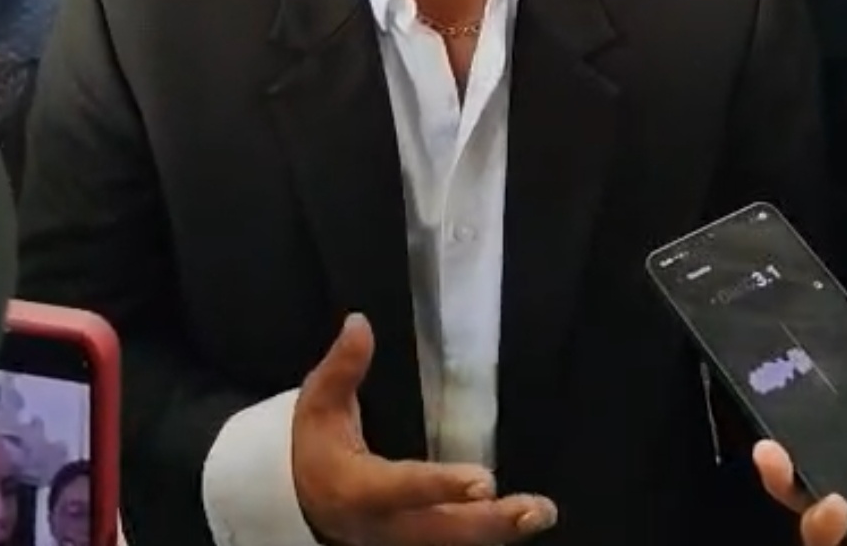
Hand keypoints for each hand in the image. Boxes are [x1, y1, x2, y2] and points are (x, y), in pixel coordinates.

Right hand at [292, 314, 556, 545]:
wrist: (304, 501)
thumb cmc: (317, 445)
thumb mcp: (318, 403)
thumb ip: (342, 367)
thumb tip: (360, 322)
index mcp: (358, 488)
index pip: (403, 488)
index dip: (441, 487)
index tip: (484, 480)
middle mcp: (384, 525)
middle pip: (441, 531)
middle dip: (489, 522)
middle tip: (533, 509)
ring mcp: (402, 541)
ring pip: (454, 543)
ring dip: (499, 531)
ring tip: (542, 512)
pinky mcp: (416, 542)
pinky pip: (457, 543)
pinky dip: (490, 534)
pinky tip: (525, 520)